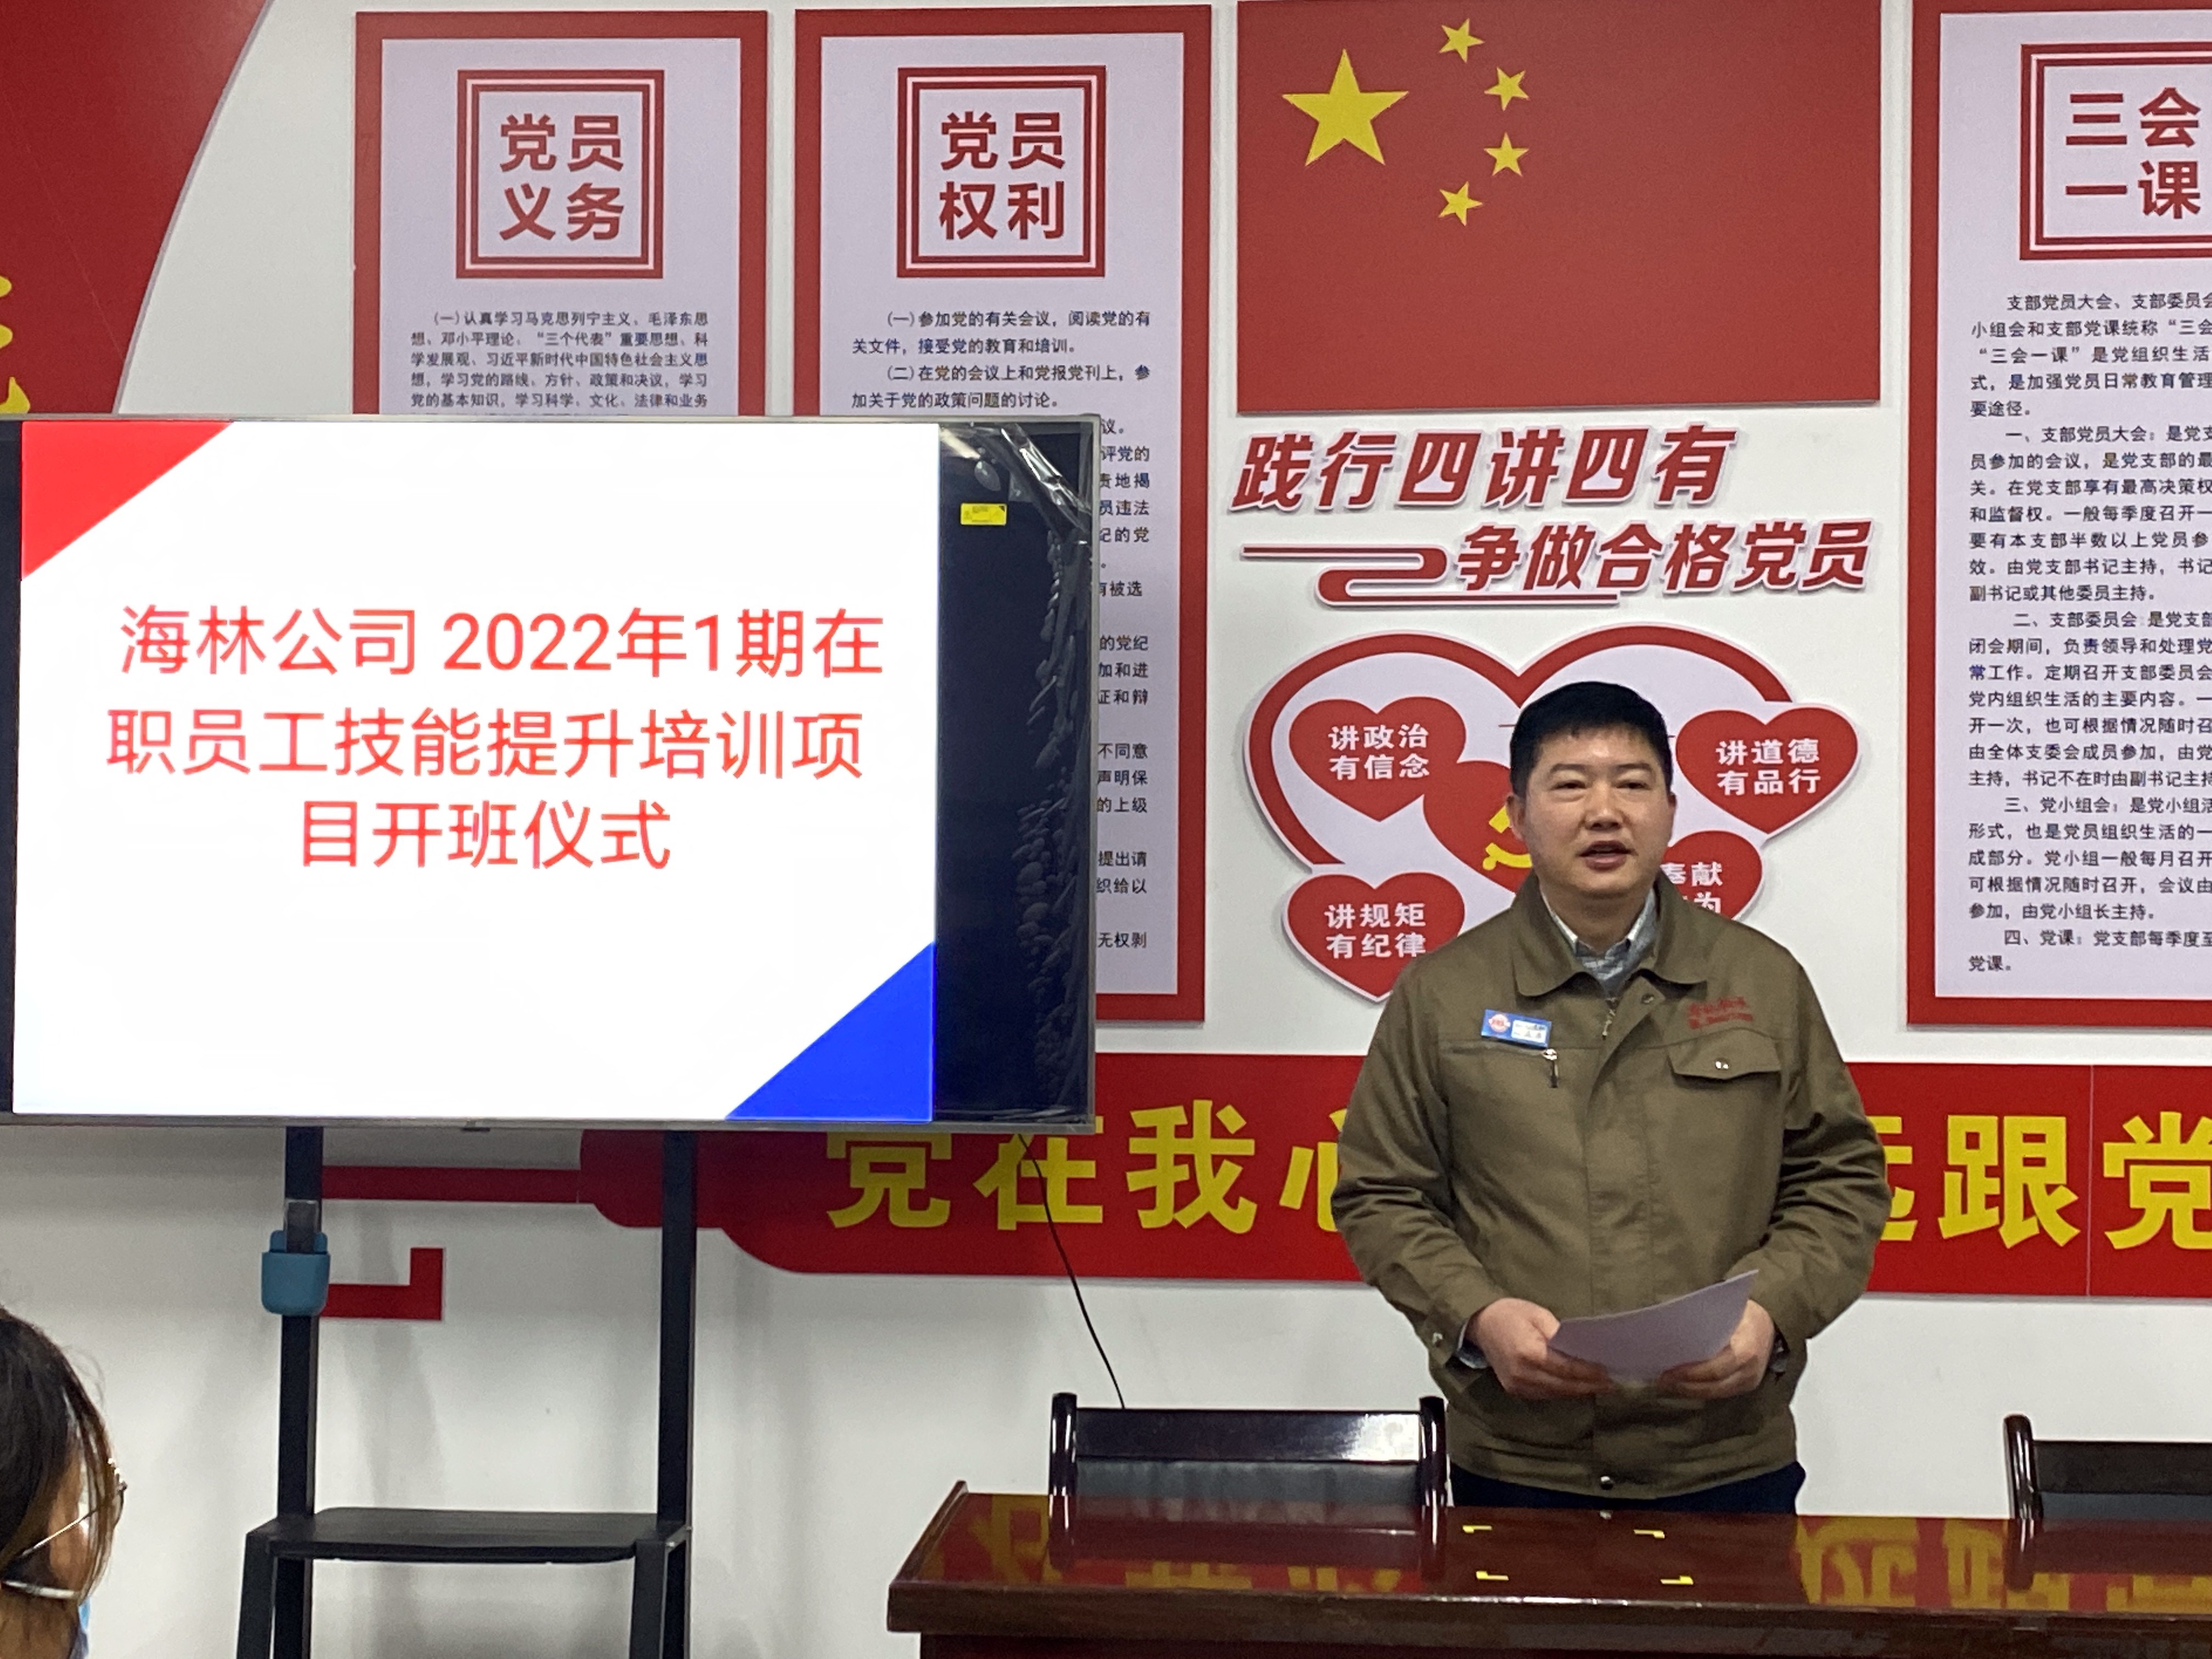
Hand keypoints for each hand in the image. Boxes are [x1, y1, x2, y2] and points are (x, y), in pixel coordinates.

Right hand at [1470, 1298, 1613, 1399]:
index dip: (1589, 1372)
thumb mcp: (1537, 1314)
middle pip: (1564, 1385)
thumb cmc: (1510, 1313)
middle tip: (1613, 1383)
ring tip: (1601, 1385)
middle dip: (1590, 1385)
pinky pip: (1546, 1394)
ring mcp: (1517, 1386)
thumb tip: (1583, 1350)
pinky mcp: (1516, 1390)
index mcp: (1528, 1352)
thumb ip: (1560, 1333)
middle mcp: (1522, 1374)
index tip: (1610, 1372)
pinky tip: (1578, 1385)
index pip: (1566, 1368)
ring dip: (1579, 1389)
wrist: (1480, 1324)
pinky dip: (1564, 1390)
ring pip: (1556, 1393)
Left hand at [1657, 1300, 1775, 1399]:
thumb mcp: (1729, 1312)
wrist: (1772, 1324)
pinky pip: (1720, 1393)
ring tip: (1667, 1384)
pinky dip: (1700, 1391)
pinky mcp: (1746, 1386)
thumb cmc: (1745, 1313)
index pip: (1714, 1369)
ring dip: (1689, 1391)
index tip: (1668, 1371)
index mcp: (1745, 1350)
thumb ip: (1706, 1323)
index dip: (1689, 1373)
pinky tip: (1683, 1385)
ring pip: (1715, 1393)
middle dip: (1684, 1385)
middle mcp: (1748, 1371)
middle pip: (1713, 1386)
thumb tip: (1674, 1328)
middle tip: (1661, 1380)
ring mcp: (1748, 1381)